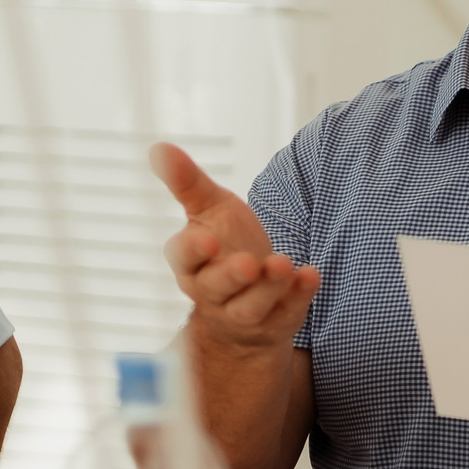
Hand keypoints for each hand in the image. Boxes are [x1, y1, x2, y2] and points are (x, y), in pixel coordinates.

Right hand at [151, 143, 319, 350]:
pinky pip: (288, 311)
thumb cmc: (223, 247)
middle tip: (248, 263)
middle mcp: (213, 292)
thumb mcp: (208, 210)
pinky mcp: (276, 320)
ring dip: (268, 286)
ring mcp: (245, 312)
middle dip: (232, 276)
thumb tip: (158, 147)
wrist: (246, 300)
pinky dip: (299, 295)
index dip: (193, 251)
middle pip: (216, 288)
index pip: (184, 259)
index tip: (207, 240)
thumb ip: (187, 183)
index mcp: (191, 263)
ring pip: (251, 305)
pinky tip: (310, 274)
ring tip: (283, 263)